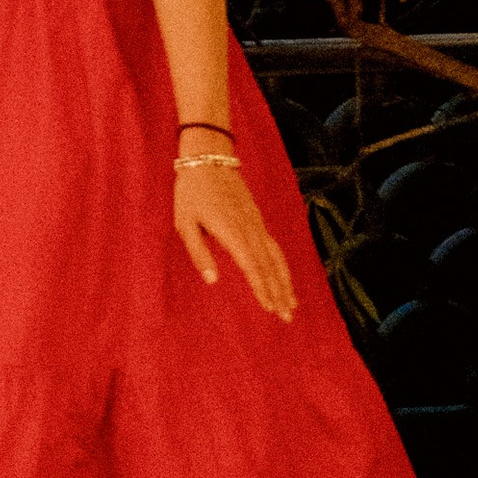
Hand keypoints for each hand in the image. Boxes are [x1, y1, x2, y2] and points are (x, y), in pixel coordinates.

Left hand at [172, 156, 296, 319]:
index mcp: (231, 232)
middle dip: (280, 292)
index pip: (252, 266)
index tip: (270, 307)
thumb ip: (198, 252)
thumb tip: (213, 280)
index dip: (262, 288)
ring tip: (292, 304)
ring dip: (285, 282)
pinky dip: (282, 265)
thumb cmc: (191, 192)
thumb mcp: (184, 222)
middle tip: (288, 317)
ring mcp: (257, 224)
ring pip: (276, 257)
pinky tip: (285, 278)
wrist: (209, 160)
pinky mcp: (258, 219)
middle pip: (269, 266)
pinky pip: (274, 246)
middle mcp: (249, 229)